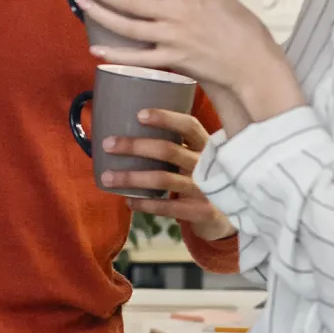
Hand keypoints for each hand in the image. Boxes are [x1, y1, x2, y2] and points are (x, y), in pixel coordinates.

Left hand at [72, 0, 304, 119]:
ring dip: (100, 14)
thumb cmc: (243, 27)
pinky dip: (115, 54)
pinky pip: (138, 58)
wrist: (253, 64)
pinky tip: (96, 48)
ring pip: (127, 26)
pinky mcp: (173, 60)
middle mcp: (177, 12)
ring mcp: (173, 37)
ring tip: (81, 2)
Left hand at [102, 109, 233, 240]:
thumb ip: (176, 146)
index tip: (139, 114)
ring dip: (131, 178)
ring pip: (163, 179)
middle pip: (169, 150)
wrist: (226, 218)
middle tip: (107, 144)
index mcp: (206, 146)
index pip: (189, 125)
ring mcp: (206, 189)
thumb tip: (128, 130)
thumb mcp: (196, 158)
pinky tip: (128, 201)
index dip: (165, 118)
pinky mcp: (201, 211)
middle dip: (135, 146)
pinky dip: (144, 204)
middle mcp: (207, 164)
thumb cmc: (200, 180)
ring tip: (107, 177)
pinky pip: (167, 207)